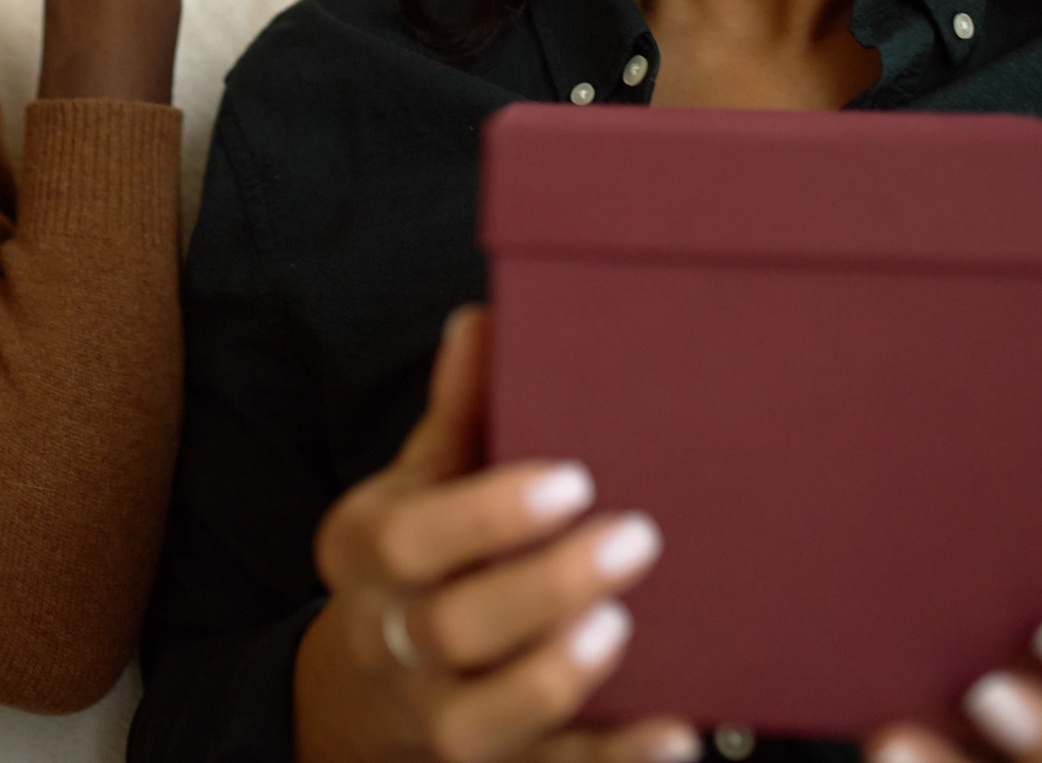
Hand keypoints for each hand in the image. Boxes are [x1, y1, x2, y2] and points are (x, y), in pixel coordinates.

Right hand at [295, 308, 697, 762]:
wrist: (365, 690)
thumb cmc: (416, 561)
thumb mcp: (419, 484)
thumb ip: (458, 415)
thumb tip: (482, 322)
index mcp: (366, 554)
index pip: (412, 538)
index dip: (491, 513)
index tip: (573, 480)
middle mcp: (388, 640)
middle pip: (452, 628)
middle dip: (545, 585)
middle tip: (637, 538)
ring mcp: (433, 717)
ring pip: (482, 717)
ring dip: (558, 674)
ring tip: (623, 623)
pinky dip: (612, 760)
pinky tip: (675, 733)